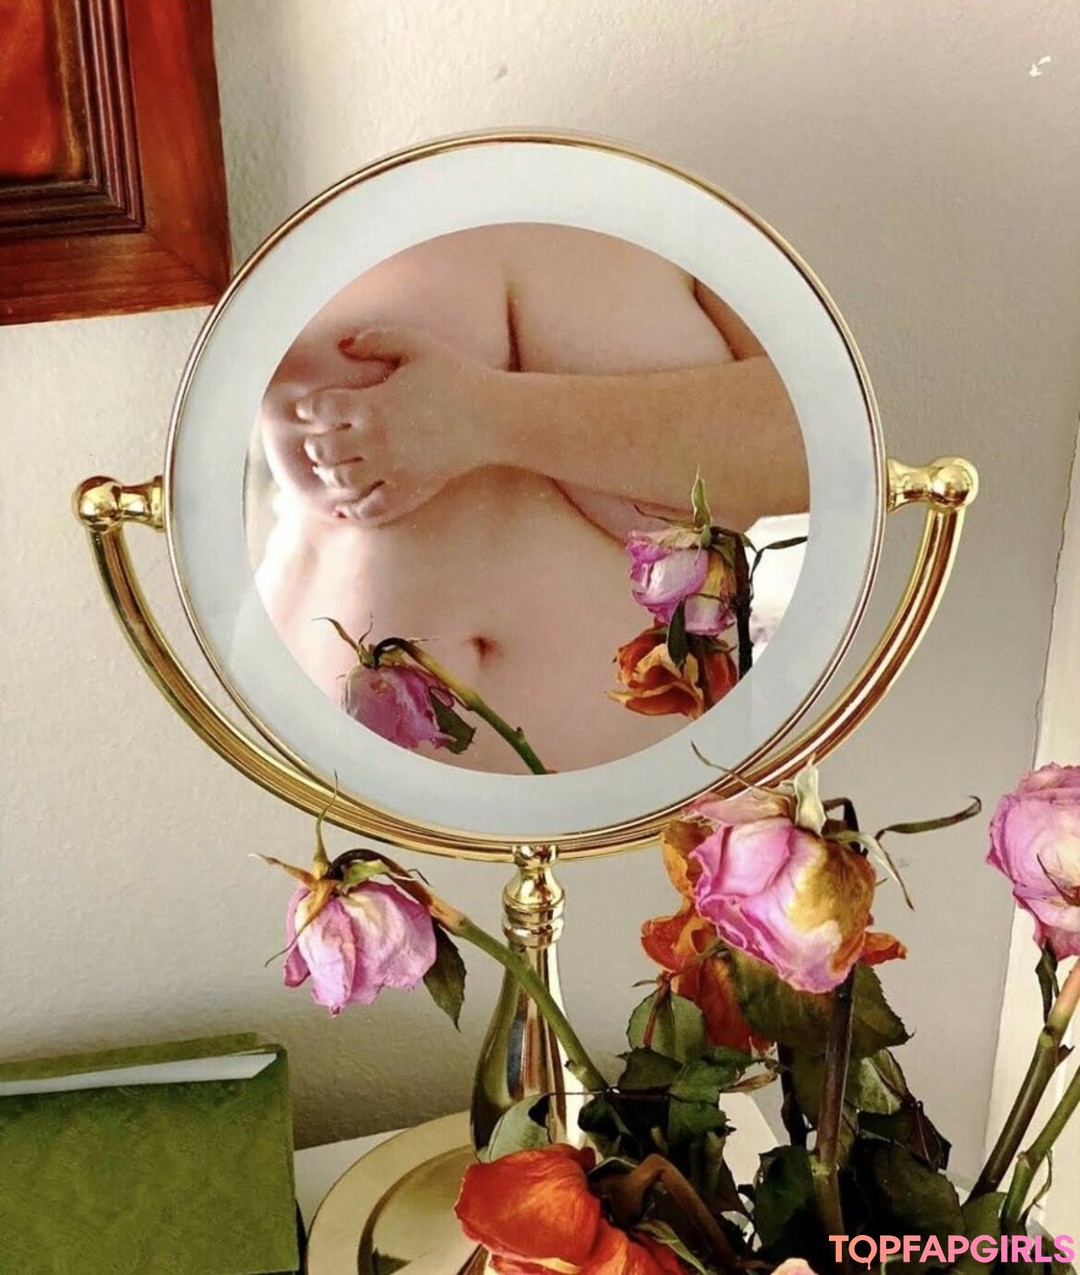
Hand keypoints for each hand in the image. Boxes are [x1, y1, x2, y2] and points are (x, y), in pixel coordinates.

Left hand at [297, 326, 499, 523]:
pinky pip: (372, 510)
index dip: (308, 408)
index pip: (320, 409)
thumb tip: (342, 344)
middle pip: (324, 449)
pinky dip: (354, 512)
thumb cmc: (457, 376)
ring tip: (333, 467)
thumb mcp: (416, 345)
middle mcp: (376, 440)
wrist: (493, 417)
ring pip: (342, 479)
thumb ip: (375, 340)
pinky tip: (347, 508)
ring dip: (331, 473)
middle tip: (320, 441)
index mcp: (372, 404)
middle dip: (316, 444)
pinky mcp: (410, 490)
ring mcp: (391, 469)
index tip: (310, 409)